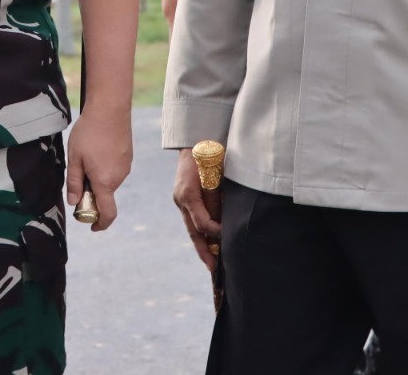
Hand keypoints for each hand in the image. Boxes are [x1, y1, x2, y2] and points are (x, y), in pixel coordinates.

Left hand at [65, 103, 131, 231]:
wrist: (111, 108)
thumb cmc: (89, 132)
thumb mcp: (74, 158)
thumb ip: (73, 182)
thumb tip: (73, 202)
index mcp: (105, 181)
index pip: (107, 213)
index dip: (100, 224)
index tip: (91, 227)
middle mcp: (119, 177)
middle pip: (105, 195)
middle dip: (91, 193)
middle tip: (77, 174)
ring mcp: (125, 166)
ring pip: (109, 181)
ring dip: (98, 178)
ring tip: (86, 155)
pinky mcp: (128, 156)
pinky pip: (115, 169)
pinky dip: (105, 167)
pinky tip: (97, 149)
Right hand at [171, 148, 219, 272]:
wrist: (195, 138)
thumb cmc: (209, 154)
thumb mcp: (215, 176)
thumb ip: (216, 199)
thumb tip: (221, 223)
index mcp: (187, 194)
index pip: (202, 223)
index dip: (216, 232)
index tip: (228, 238)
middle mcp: (181, 199)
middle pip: (193, 231)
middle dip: (204, 251)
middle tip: (214, 268)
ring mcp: (180, 199)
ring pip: (191, 228)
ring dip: (202, 245)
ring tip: (211, 262)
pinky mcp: (183, 198)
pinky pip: (192, 220)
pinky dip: (200, 232)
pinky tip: (208, 242)